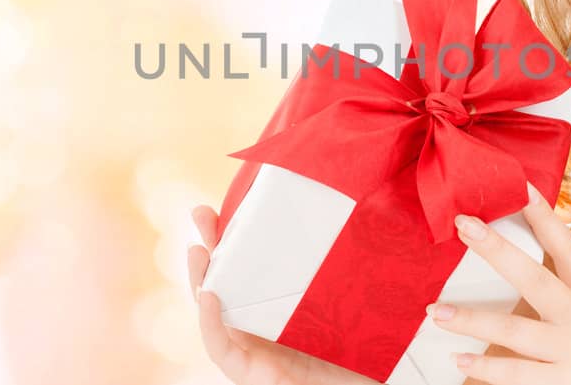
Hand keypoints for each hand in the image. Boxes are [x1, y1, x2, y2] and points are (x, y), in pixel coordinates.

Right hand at [187, 205, 382, 384]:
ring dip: (198, 280)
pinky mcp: (247, 373)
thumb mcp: (354, 304)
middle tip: (201, 213)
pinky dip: (210, 322)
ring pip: (212, 312)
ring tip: (197, 250)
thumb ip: (355, 270)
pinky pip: (220, 347)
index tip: (232, 202)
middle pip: (225, 281)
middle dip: (210, 246)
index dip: (235, 236)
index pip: (250, 266)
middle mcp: (259, 324)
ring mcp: (250, 348)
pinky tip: (209, 296)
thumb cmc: (362, 352)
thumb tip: (373, 215)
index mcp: (277, 305)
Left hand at [429, 187, 570, 384]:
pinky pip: (517, 376)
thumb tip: (518, 262)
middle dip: (497, 250)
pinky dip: (485, 368)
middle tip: (463, 225)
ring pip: (516, 332)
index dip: (545, 217)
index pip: (568, 248)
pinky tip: (459, 359)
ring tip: (436, 311)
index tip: (520, 186)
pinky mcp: (564, 384)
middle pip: (535, 279)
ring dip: (472, 320)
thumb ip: (567, 290)